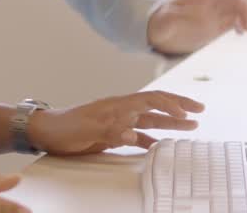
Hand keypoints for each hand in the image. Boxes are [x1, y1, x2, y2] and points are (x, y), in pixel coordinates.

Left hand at [27, 90, 203, 154]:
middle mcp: (122, 110)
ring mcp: (118, 121)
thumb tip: (133, 134)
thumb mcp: (87, 130)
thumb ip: (110, 131)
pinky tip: (160, 146)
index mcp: (118, 105)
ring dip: (170, 123)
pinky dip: (151, 139)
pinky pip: (138, 134)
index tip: (190, 112)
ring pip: (150, 120)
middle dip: (179, 107)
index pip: (152, 99)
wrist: (46, 131)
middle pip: (156, 105)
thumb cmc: (64, 127)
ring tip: (190, 126)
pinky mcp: (112, 133)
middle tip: (200, 111)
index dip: (173, 105)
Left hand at [147, 0, 246, 55]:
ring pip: (236, 10)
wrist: (158, 32)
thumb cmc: (160, 23)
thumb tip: (172, 18)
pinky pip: (232, 22)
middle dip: (245, 9)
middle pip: (234, 0)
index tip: (242, 8)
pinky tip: (241, 33)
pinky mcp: (214, 28)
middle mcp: (210, 5)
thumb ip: (168, 20)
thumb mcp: (162, 22)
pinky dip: (240, 25)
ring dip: (245, 17)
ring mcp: (213, 15)